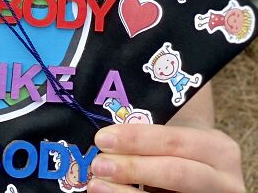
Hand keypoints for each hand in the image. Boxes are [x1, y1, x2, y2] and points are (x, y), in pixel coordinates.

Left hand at [89, 123, 244, 191]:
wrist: (206, 169)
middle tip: (99, 165)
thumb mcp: (178, 136)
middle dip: (133, 168)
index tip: (102, 138)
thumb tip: (105, 137)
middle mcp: (224, 180)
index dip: (136, 139)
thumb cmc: (182, 148)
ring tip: (97, 185)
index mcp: (218, 148)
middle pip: (175, 173)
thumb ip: (151, 136)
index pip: (173, 140)